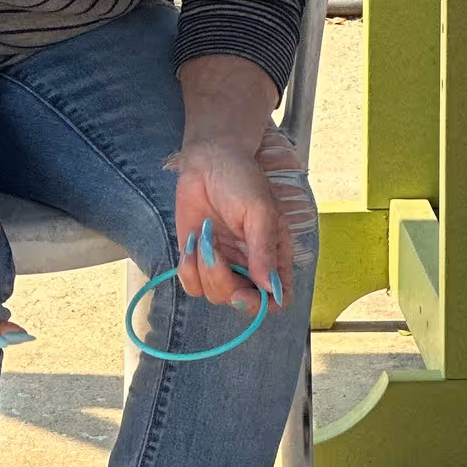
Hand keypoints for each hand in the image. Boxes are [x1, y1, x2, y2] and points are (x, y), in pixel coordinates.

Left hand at [170, 137, 289, 313]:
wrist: (208, 161)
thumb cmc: (242, 180)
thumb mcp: (259, 211)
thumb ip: (264, 250)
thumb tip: (272, 288)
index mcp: (275, 256)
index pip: (278, 299)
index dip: (262, 305)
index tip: (243, 292)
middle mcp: (251, 266)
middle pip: (241, 302)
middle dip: (225, 284)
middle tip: (216, 256)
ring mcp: (224, 264)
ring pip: (213, 295)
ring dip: (204, 269)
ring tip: (205, 237)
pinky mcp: (198, 259)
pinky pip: (191, 283)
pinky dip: (187, 267)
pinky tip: (191, 242)